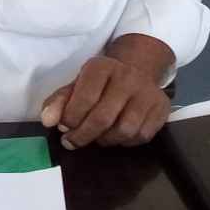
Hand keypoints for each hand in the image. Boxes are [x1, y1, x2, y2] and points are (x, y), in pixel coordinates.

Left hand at [40, 56, 170, 148]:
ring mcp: (147, 93)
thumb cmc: (101, 82)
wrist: (137, 70)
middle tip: (72, 142)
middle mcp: (127, 77)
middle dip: (83, 135)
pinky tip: (115, 135)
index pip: (85, 97)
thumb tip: (48, 121)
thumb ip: (59, 101)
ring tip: (95, 137)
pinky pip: (141, 136)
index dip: (71, 118)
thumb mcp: (77, 84)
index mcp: (102, 67)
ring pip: (124, 130)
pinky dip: (124, 142)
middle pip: (103, 118)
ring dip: (104, 140)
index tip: (63, 128)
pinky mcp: (161, 108)